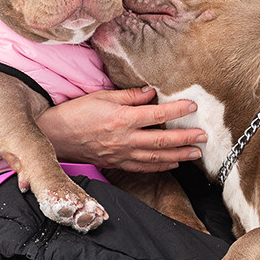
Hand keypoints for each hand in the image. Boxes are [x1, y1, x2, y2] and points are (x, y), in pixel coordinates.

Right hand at [36, 86, 207, 172]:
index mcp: (122, 119)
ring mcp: (122, 154)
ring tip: (196, 153)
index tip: (193, 106)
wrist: (56, 136)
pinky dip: (160, 166)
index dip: (177, 110)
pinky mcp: (117, 163)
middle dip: (185, 138)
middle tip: (203, 136)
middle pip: (162, 139)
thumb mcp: (101, 96)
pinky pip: (143, 167)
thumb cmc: (77, 112)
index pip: (156, 114)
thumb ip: (129, 95)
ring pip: (156, 157)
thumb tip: (151, 92)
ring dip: (179, 155)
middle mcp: (125, 139)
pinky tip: (173, 163)